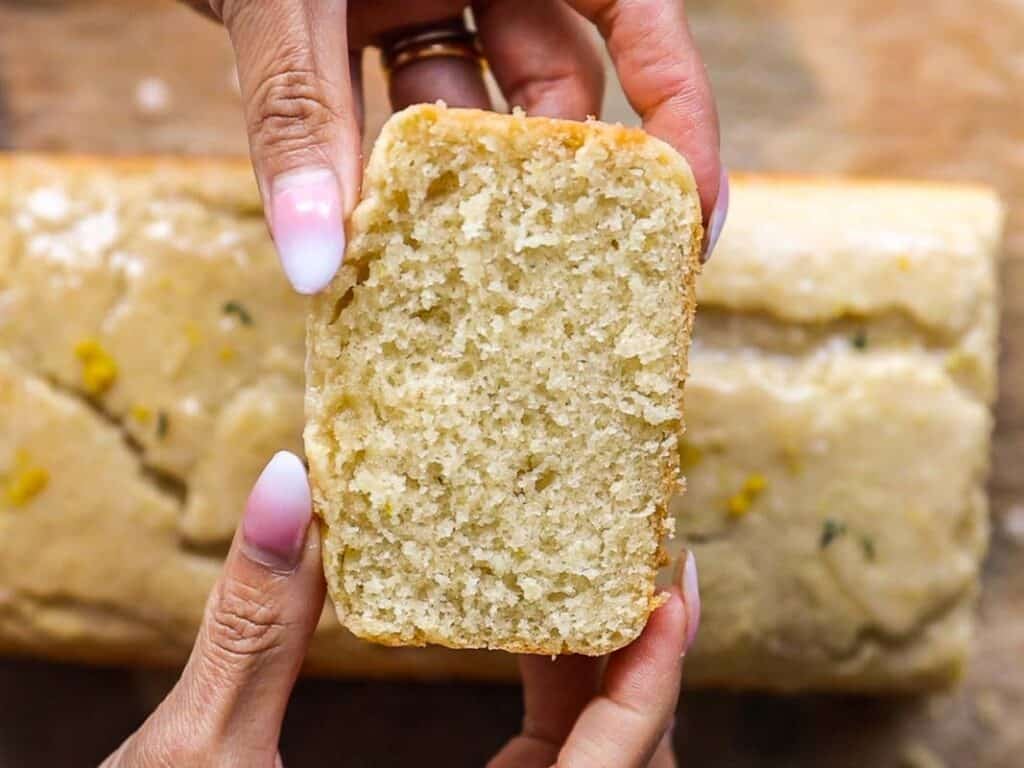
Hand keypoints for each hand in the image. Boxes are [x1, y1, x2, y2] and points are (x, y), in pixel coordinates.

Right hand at [101, 451, 701, 766]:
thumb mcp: (199, 763)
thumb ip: (253, 630)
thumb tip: (288, 486)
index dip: (654, 676)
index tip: (674, 583)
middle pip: (622, 763)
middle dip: (635, 655)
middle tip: (625, 547)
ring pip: (594, 766)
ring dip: (599, 669)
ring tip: (578, 567)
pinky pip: (555, 767)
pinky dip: (560, 699)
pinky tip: (523, 627)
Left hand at [183, 0, 725, 293]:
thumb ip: (303, 113)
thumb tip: (316, 266)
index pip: (641, 19)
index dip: (682, 116)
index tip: (693, 218)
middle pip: (556, 89)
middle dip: (556, 185)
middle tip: (563, 285)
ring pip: (469, 109)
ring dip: (456, 194)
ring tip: (457, 282)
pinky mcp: (363, 24)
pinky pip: (390, 108)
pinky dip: (380, 172)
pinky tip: (372, 240)